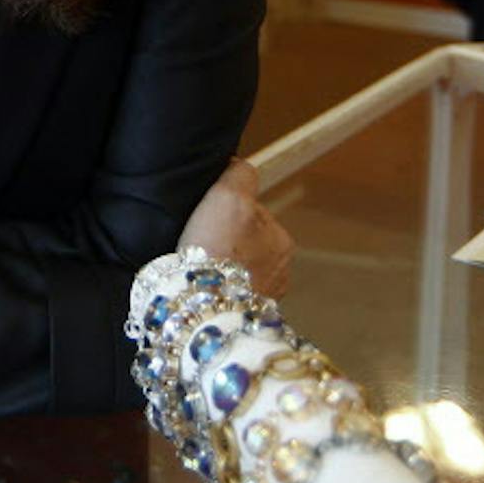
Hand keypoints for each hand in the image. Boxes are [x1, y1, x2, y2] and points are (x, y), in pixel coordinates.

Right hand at [179, 157, 292, 296]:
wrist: (205, 306)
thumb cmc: (217, 250)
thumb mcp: (228, 196)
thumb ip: (240, 175)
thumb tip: (239, 166)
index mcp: (282, 240)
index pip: (253, 212)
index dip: (227, 210)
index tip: (208, 218)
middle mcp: (282, 271)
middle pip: (248, 242)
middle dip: (229, 241)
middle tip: (202, 242)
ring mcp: (266, 297)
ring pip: (241, 270)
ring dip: (225, 267)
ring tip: (201, 268)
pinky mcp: (247, 316)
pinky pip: (233, 293)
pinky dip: (221, 289)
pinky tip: (205, 287)